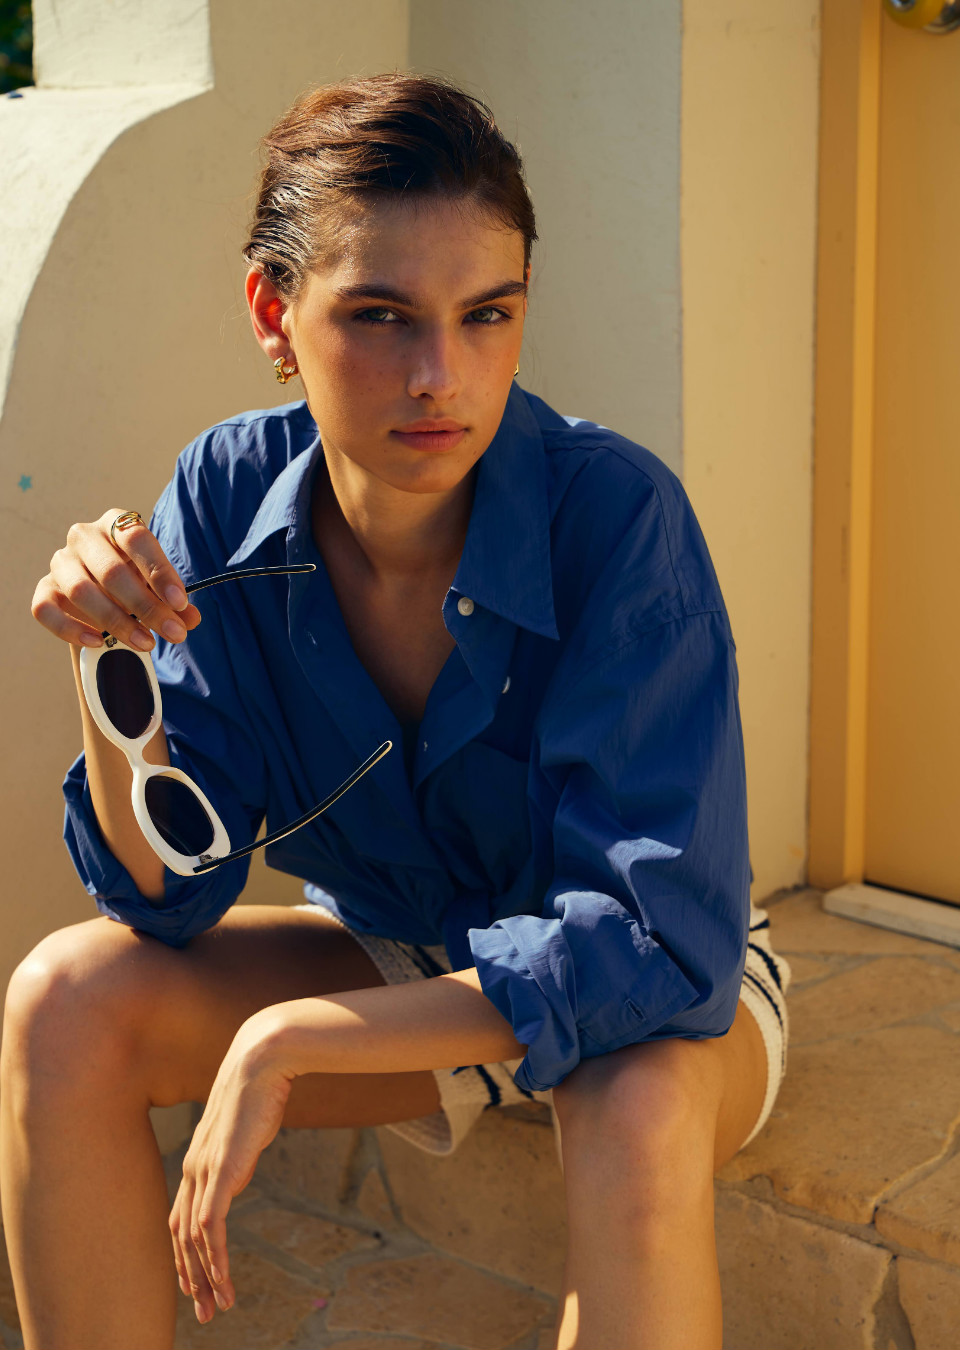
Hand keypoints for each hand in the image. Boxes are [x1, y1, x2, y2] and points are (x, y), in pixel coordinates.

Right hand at [31, 508, 201, 649]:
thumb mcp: (157, 585)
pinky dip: (71, 629)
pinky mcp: (44, 589)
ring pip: (80, 591)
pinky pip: (45, 609)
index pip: (136, 538)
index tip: (180, 603)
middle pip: (111, 570)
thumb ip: (174, 601)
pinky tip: (98, 641)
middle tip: (173, 633)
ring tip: (147, 644)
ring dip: (117, 622)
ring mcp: (61, 562)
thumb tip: (190, 620)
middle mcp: (84, 537)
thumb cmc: (135, 579)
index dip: (159, 571)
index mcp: (116, 524)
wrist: (100, 588)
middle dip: (146, 607)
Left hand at [168, 1015, 292, 1323]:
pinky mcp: (221, 1173)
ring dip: (206, 1278)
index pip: (181, 1219)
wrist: (261, 1061)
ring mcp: (203, 1172)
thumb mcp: (246, 1130)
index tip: (198, 1283)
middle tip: (205, 1311)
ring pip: (193, 1240)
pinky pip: (211, 1229)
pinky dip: (216, 1260)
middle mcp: (192, 1170)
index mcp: (197, 1161)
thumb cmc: (260, 1089)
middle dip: (191, 1278)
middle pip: (180, 1237)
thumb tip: (239, 1168)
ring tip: (221, 1306)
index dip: (185, 1255)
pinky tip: (226, 1281)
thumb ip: (237, 1153)